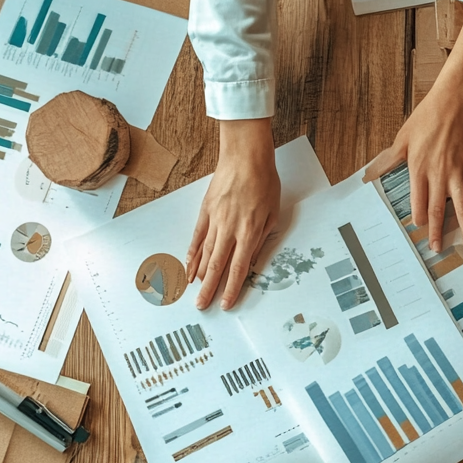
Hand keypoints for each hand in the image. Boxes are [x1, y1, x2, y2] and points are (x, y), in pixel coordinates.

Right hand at [187, 117, 279, 309]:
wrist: (246, 156)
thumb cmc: (264, 182)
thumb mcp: (273, 213)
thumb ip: (262, 238)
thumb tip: (252, 260)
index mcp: (249, 232)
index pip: (239, 268)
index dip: (231, 288)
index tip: (225, 303)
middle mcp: (230, 229)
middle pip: (217, 265)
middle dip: (209, 288)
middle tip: (201, 306)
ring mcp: (215, 220)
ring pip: (204, 253)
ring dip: (198, 274)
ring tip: (193, 291)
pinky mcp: (205, 210)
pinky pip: (197, 236)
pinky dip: (191, 252)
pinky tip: (188, 265)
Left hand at [369, 79, 462, 256]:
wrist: (454, 103)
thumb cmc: (426, 118)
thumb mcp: (401, 139)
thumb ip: (387, 161)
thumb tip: (367, 176)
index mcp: (419, 169)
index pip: (419, 202)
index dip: (420, 218)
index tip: (420, 228)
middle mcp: (440, 175)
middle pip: (440, 210)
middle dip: (439, 233)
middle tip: (438, 250)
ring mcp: (459, 174)